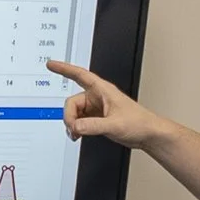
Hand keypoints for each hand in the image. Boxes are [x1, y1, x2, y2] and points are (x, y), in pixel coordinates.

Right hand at [47, 61, 166, 148]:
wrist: (148, 134)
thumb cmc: (139, 122)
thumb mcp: (114, 124)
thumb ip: (92, 126)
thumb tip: (75, 126)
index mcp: (102, 90)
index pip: (79, 75)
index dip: (64, 68)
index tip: (51, 64)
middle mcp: (97, 97)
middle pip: (72, 102)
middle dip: (69, 117)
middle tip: (74, 128)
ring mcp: (96, 108)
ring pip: (74, 113)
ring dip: (73, 124)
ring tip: (78, 134)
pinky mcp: (97, 118)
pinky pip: (79, 121)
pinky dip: (76, 128)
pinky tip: (79, 135)